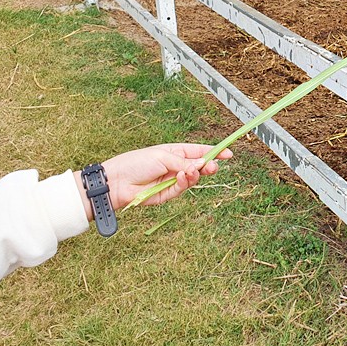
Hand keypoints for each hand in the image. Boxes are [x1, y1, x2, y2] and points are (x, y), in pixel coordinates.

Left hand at [74, 144, 231, 218]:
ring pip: (193, 178)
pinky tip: (184, 176)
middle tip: (214, 166)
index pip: (198, 151)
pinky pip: (182, 188)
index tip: (228, 153)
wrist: (118, 182)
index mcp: (174, 152)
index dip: (213, 152)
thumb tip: (200, 165)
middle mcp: (176, 166)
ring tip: (196, 171)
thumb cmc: (136, 163)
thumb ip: (183, 162)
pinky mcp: (167, 194)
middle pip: (199, 166)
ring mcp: (172, 180)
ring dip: (196, 174)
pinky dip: (186, 182)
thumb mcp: (162, 156)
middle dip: (208, 165)